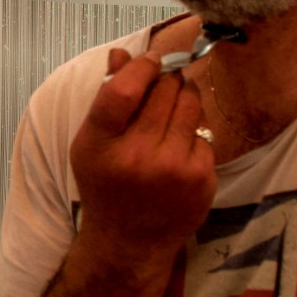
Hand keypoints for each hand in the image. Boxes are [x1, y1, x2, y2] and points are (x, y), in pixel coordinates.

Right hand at [70, 48, 216, 263]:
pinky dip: (193, 129)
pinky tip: (179, 143)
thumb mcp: (91, 142)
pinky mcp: (202, 178)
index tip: (151, 60)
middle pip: (164, 89)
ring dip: (185, 94)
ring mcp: (174, 169)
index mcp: (101, 144)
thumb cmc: (106, 185)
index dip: (142, 66)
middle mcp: (137, 157)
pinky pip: (205, 131)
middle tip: (163, 83)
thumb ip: (106, 97)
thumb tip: (121, 53)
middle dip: (166, 78)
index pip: (124, 89)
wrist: (129, 243)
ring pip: (191, 103)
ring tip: (173, 105)